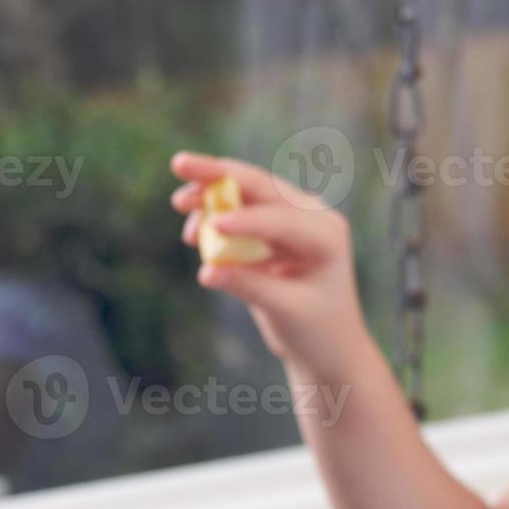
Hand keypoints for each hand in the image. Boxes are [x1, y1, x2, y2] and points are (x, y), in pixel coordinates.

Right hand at [170, 151, 371, 379]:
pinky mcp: (273, 230)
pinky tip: (194, 232)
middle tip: (179, 163)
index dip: (246, 220)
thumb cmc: (317, 331)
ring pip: (247, 195)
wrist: (329, 346)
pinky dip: (215, 217)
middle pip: (262, 186)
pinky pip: (240, 214)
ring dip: (212, 194)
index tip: (212, 226)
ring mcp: (293, 220)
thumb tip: (206, 272)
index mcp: (327, 236)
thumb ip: (249, 287)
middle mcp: (314, 218)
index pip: (282, 219)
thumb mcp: (286, 312)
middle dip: (219, 174)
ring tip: (181, 203)